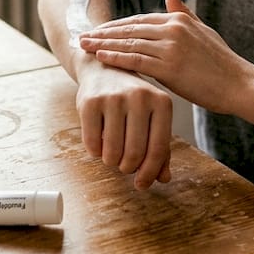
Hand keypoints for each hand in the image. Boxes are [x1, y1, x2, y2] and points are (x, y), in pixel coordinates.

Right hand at [74, 62, 173, 190]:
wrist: (104, 68)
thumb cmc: (133, 100)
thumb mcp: (152, 118)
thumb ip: (160, 147)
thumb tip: (163, 178)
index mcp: (162, 102)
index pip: (158, 149)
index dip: (149, 173)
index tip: (141, 184)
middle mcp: (140, 97)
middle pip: (134, 153)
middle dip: (127, 168)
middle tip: (124, 166)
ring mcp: (114, 97)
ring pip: (112, 152)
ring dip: (111, 162)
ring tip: (112, 154)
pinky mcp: (90, 101)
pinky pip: (92, 144)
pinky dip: (95, 152)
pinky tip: (99, 144)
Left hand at [78, 0, 253, 118]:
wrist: (240, 85)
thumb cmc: (222, 63)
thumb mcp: (203, 31)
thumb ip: (183, 12)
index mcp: (178, 20)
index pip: (139, 20)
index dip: (116, 26)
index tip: (98, 31)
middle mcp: (173, 29)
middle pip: (129, 29)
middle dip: (103, 33)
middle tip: (82, 36)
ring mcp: (171, 47)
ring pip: (129, 43)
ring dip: (103, 44)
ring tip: (84, 47)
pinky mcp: (170, 66)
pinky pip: (136, 60)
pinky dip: (116, 58)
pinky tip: (100, 57)